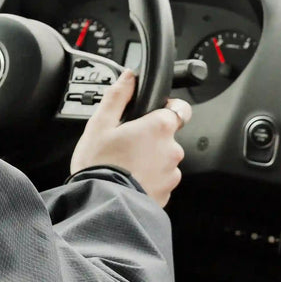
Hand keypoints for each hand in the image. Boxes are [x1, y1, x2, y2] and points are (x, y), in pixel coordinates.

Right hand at [69, 70, 190, 207]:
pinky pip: (160, 180)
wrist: (101, 205)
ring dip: (150, 159)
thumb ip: (118, 96)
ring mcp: (171, 175)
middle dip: (150, 137)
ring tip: (123, 164)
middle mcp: (172, 150)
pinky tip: (127, 179)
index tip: (150, 113)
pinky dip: (148, 178)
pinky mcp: (167, 195)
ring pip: (164, 159)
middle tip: (124, 142)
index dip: (167, 107)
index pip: (180, 108)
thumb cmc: (99, 163)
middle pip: (168, 136)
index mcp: (159, 127)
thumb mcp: (100, 123)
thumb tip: (129, 77)